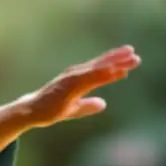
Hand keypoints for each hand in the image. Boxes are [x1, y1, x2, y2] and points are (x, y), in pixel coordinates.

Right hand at [20, 45, 141, 128]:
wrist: (30, 112)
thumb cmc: (49, 108)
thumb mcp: (73, 109)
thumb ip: (88, 105)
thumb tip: (103, 104)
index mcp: (78, 80)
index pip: (100, 69)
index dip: (117, 64)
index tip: (133, 59)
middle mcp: (76, 75)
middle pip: (101, 64)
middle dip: (118, 59)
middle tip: (135, 53)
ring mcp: (72, 78)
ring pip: (97, 69)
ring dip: (112, 63)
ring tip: (128, 59)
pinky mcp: (68, 85)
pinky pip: (88, 78)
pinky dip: (101, 72)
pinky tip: (112, 70)